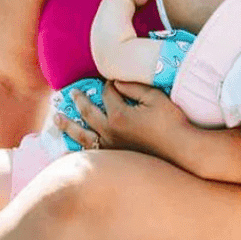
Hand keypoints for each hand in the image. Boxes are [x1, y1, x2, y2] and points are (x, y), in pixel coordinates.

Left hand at [54, 80, 185, 155]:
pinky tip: (70, 148)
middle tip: (71, 93)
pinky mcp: (116, 159)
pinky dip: (78, 148)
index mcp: (118, 115)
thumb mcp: (155, 98)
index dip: (109, 84)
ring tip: (57, 118)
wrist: (183, 151)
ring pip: (83, 135)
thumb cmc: (172, 122)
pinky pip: (91, 153)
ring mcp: (111, 147)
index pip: (107, 93)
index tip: (111, 80)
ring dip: (68, 125)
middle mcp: (110, 132)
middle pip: (88, 112)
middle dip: (79, 100)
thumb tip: (115, 81)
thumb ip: (133, 87)